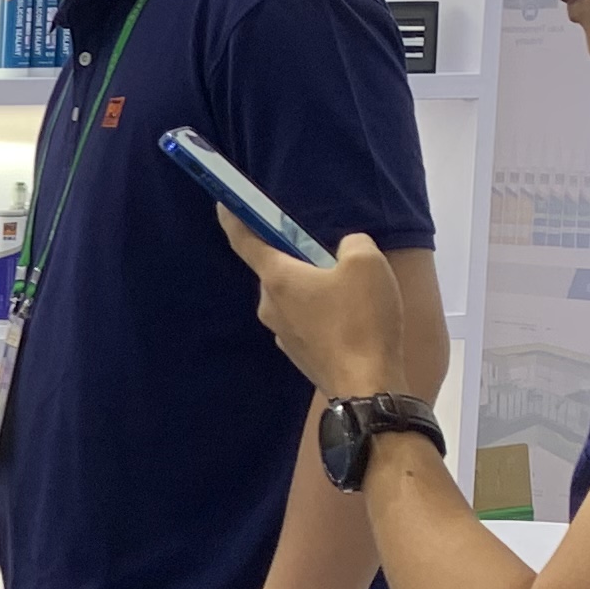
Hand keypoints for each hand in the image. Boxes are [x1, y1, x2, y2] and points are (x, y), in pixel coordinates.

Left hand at [222, 222, 408, 400]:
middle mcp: (270, 307)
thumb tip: (345, 250)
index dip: (233, 219)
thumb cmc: (362, 319)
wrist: (367, 385)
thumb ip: (353, 243)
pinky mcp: (299, 355)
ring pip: (295, 298)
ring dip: (316, 290)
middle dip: (300, 261)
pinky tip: (352, 322)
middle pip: (278, 271)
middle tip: (334, 260)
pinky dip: (323, 315)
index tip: (222, 203)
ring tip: (354, 296)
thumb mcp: (367, 263)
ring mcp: (282, 334)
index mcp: (277, 279)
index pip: (245, 241)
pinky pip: (307, 322)